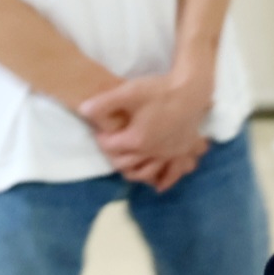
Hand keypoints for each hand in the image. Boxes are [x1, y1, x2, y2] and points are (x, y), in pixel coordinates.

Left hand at [82, 68, 207, 190]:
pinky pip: (172, 173)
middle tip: (111, 146)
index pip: (111, 147)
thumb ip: (103, 102)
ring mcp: (168, 154)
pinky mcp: (181, 152)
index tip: (100, 131)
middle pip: (125, 163)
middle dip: (114, 156)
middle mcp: (152, 152)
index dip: (101, 139)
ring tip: (128, 165)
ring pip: (147, 172)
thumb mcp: (128, 92)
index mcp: (136, 140)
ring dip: (134, 172)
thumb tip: (83, 110)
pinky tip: (158, 185)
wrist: (191, 89)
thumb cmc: (158, 89)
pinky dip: (164, 181)